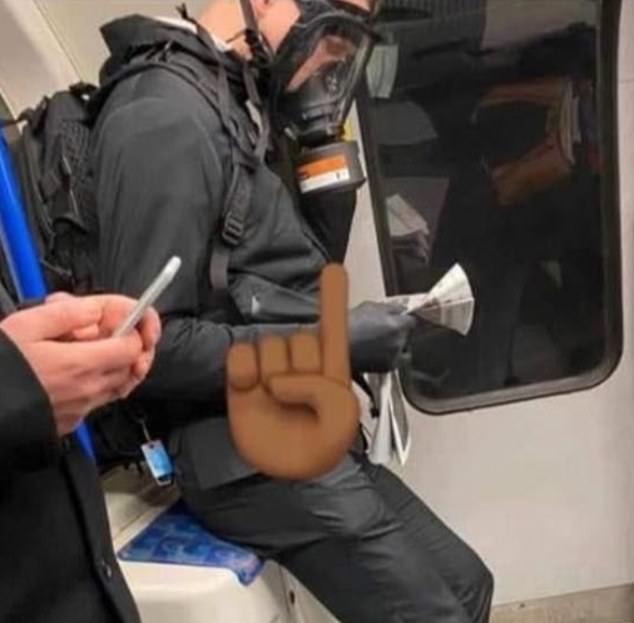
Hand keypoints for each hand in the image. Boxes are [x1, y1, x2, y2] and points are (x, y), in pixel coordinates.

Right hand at [0, 295, 160, 435]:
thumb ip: (69, 313)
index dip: (135, 328)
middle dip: (128, 344)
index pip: (134, 346)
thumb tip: (98, 309)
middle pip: (132, 366)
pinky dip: (99, 382)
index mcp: (80, 364)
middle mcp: (87, 390)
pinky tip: (77, 369)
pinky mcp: (70, 421)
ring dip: (116, 364)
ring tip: (94, 346)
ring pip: (119, 384)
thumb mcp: (27, 324)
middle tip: (111, 329)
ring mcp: (80, 409)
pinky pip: (99, 400)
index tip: (127, 318)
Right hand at [227, 264, 359, 479]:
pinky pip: (239, 355)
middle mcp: (300, 365)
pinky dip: (244, 368)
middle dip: (300, 368)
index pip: (332, 329)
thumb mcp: (341, 423)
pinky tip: (250, 387)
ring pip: (269, 345)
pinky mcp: (242, 383)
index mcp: (330, 370)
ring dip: (272, 373)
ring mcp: (269, 371)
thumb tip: (280, 381)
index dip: (333, 300)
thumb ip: (325, 394)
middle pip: (298, 338)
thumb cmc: (319, 449)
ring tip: (274, 400)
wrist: (283, 476)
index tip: (333, 269)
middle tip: (297, 398)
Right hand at [348, 301, 416, 371]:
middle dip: (399, 333)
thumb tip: (401, 310)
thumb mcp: (369, 307)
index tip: (398, 320)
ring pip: (403, 350)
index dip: (403, 320)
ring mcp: (394, 357)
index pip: (412, 321)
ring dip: (396, 346)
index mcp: (397, 325)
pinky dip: (389, 357)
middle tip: (383, 330)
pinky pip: (395, 361)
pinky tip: (375, 352)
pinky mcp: (386, 368)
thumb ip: (390, 308)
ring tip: (379, 343)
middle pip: (407, 336)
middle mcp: (399, 342)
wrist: (334, 346)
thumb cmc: (348, 324)